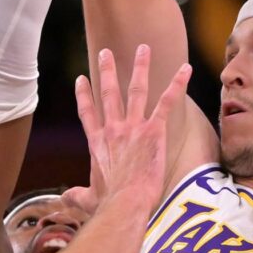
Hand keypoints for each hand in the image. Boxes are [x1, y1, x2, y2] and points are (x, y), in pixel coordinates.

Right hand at [74, 45, 190, 209]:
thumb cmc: (107, 204)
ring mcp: (133, 127)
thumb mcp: (87, 199)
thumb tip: (65, 199)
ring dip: (140, 67)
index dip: (83, 96)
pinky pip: (166, 102)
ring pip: (135, 90)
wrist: (124, 204)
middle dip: (107, 70)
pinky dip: (177, 84)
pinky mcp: (154, 131)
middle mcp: (113, 130)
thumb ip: (77, 196)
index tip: (81, 79)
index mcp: (98, 143)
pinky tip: (186, 68)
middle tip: (106, 52)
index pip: (88, 114)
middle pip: (109, 93)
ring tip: (143, 48)